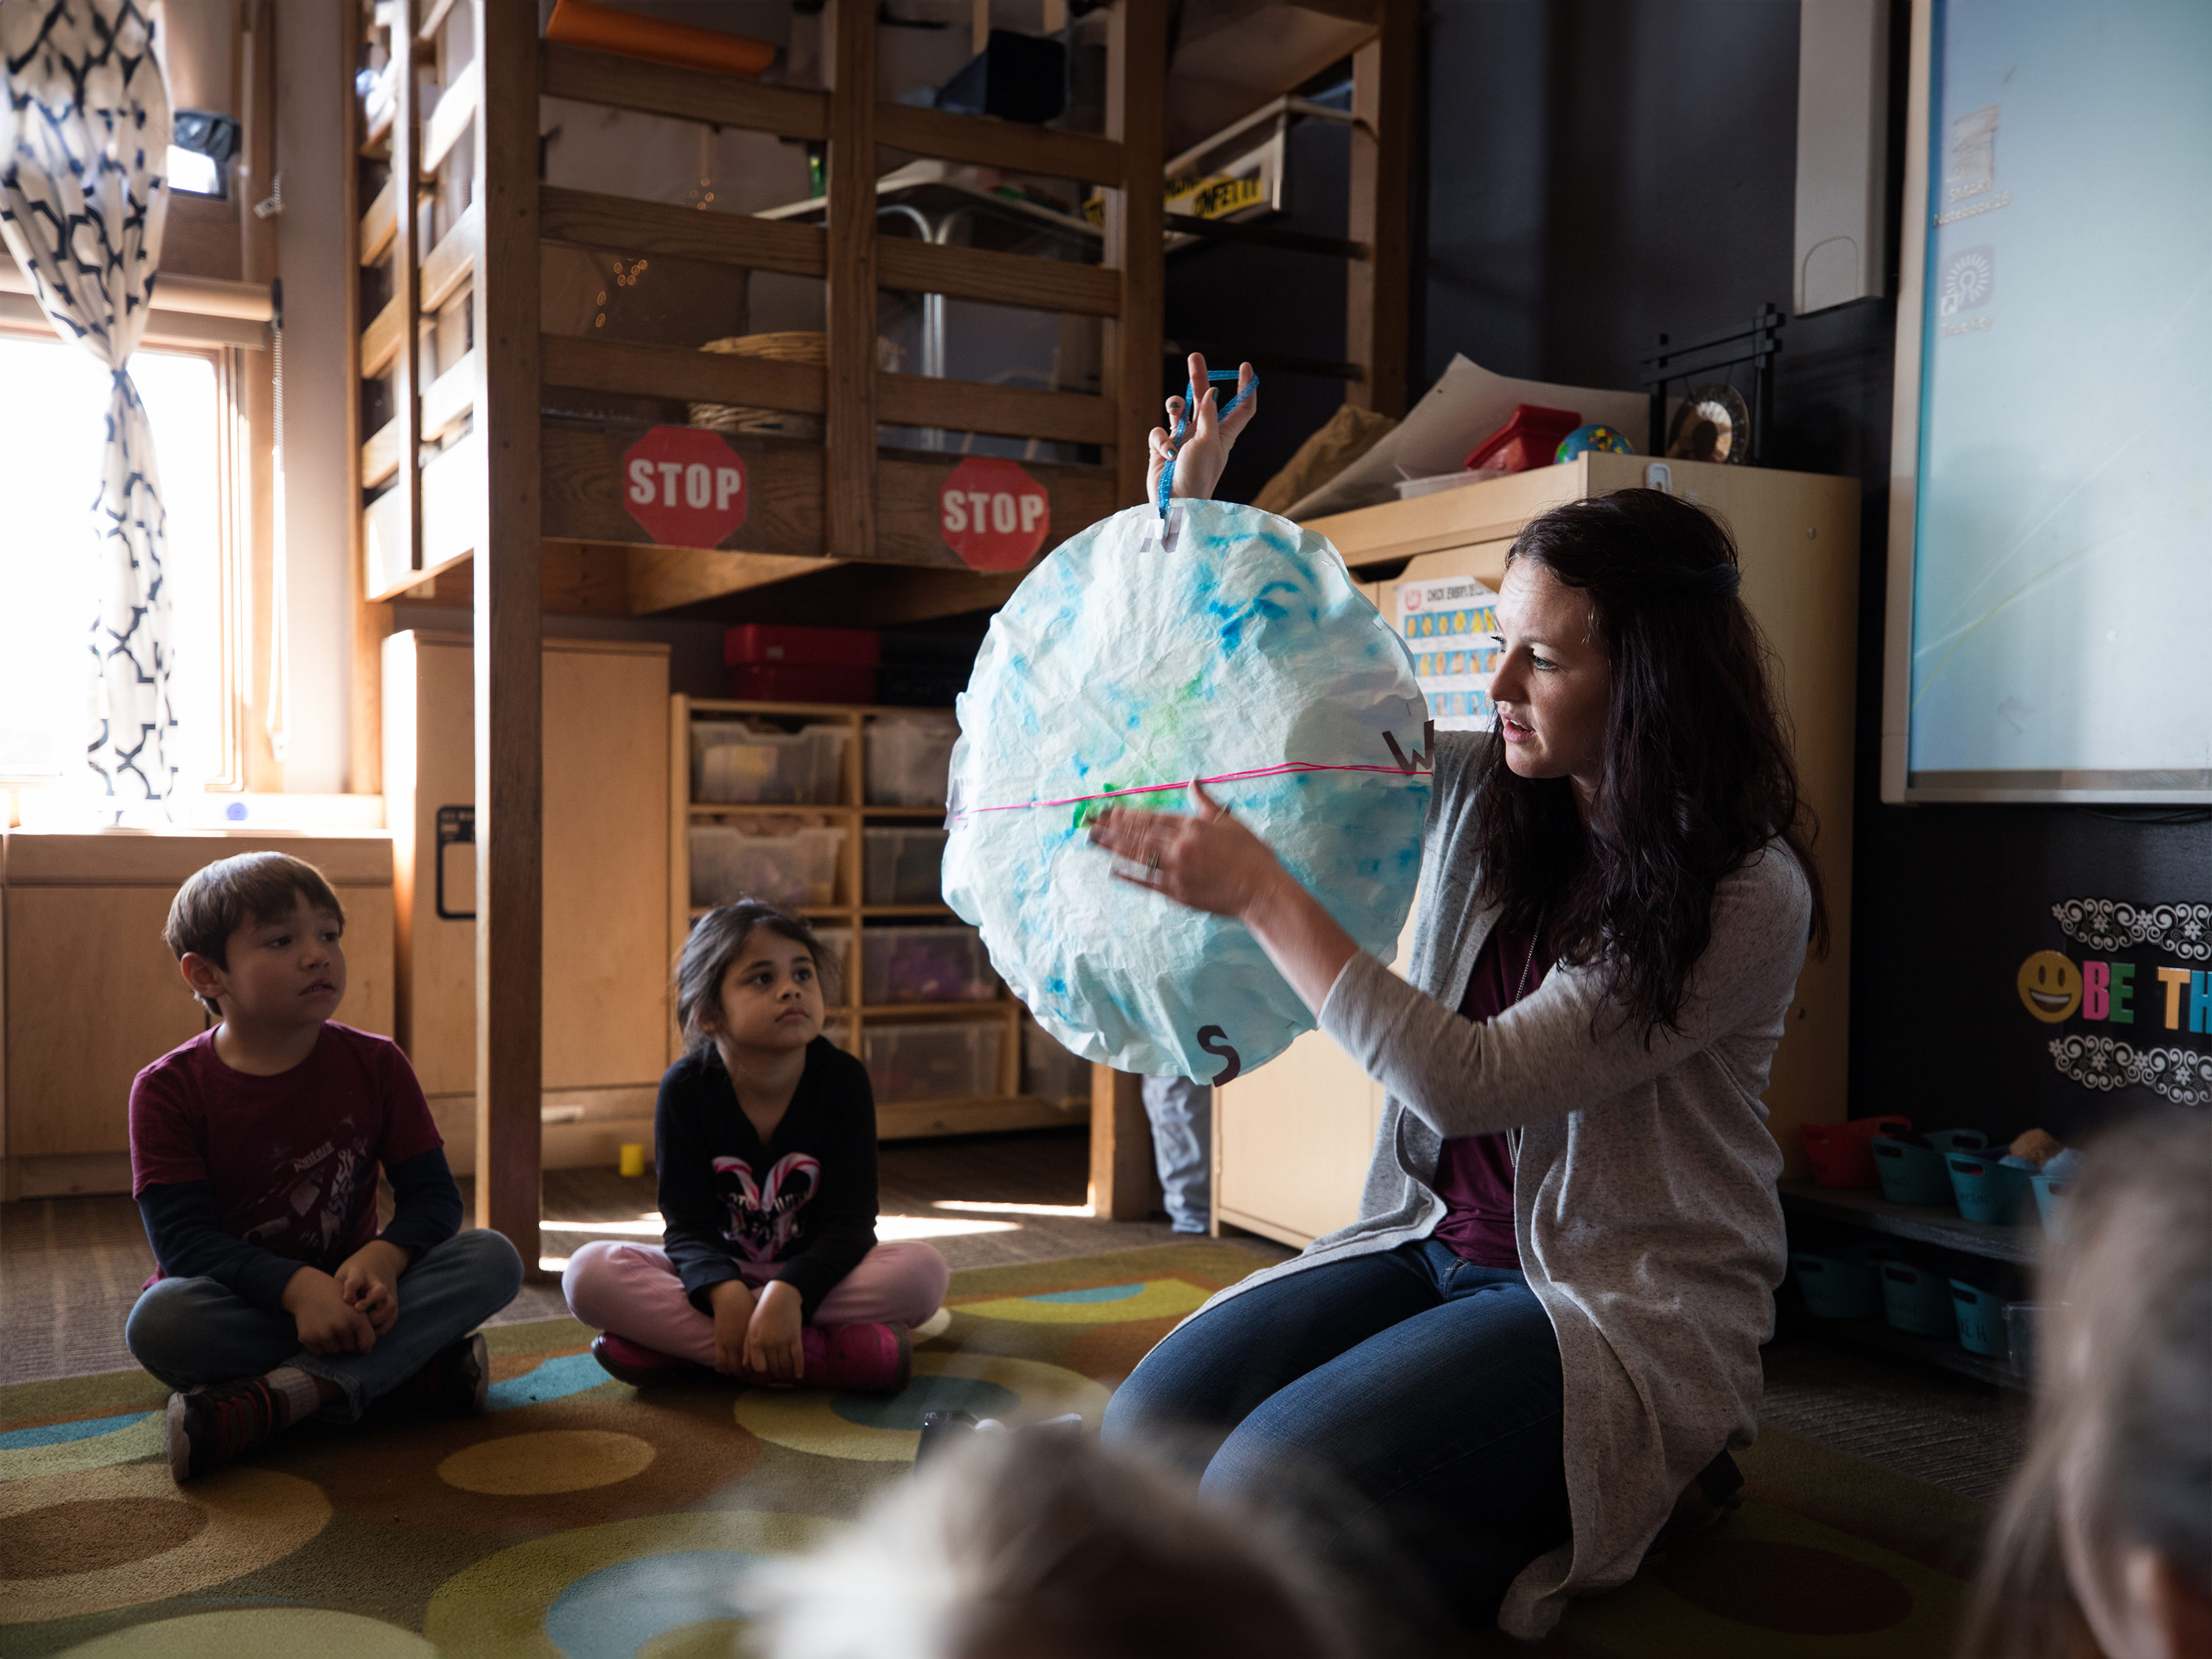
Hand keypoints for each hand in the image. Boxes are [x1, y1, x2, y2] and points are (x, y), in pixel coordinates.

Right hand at [282, 1266, 378, 1354]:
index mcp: (355, 1317)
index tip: (359, 1338)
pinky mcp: (307, 1338)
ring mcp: (322, 1333)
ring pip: (334, 1351)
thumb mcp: (355, 1305)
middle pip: (350, 1348)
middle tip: (340, 1327)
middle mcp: (340, 1326)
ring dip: (334, 1343)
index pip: (367, 1343)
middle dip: (348, 1341)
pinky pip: (319, 1352)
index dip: (365, 1342)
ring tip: (329, 1327)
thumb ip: (364, 1326)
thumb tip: (367, 1351)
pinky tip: (319, 1331)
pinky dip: (320, 1345)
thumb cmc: (337, 1298)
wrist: (309, 1290)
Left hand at [333, 1240, 408, 1335]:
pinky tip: (371, 1334)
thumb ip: (338, 1291)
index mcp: (360, 1273)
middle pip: (379, 1291)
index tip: (346, 1299)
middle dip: (369, 1304)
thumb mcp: (344, 1274)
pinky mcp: (393, 1300)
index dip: (351, 1290)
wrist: (380, 1259)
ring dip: (378, 1320)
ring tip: (364, 1330)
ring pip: (390, 1305)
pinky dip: (384, 1327)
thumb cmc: (355, 1271)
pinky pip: (393, 1316)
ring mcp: (388, 1291)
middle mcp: (377, 1282)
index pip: (356, 1279)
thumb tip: (326, 1315)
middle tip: (357, 1313)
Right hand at [708, 1278, 757, 1376]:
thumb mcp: (760, 1322)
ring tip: (739, 1373)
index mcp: (755, 1341)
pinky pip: (720, 1362)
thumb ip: (765, 1337)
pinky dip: (723, 1369)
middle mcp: (742, 1345)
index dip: (760, 1370)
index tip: (762, 1370)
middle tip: (751, 1374)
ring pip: (732, 1369)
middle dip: (748, 1375)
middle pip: (745, 1371)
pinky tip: (727, 1370)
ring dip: (736, 1374)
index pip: (759, 1364)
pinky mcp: (719, 1343)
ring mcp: (729, 1345)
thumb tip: (775, 1347)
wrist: (732, 1299)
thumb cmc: (750, 1307)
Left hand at [745, 1279, 805, 1383]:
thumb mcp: (751, 1328)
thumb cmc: (764, 1312)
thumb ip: (747, 1347)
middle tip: (779, 1374)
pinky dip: (799, 1368)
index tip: (767, 1367)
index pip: (759, 1367)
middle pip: (773, 1368)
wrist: (781, 1296)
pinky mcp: (795, 1337)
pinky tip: (799, 1375)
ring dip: (787, 1373)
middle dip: (777, 1373)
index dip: (763, 1369)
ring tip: (788, 1375)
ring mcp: (782, 1341)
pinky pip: (798, 1358)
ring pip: (785, 1365)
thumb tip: (745, 1365)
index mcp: (755, 1341)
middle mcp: (768, 1343)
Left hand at [1088, 781, 1287, 919]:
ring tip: (1093, 839)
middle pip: (1138, 834)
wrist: (1262, 891)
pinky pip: (1147, 882)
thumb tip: (1193, 780)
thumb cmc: (1252, 855)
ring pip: (1137, 855)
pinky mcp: (1177, 893)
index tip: (1109, 809)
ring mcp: (1176, 870)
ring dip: (1112, 847)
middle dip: (1111, 827)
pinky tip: (1114, 869)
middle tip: (1089, 821)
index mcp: (1192, 826)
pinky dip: (1129, 875)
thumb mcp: (1230, 822)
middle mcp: (1180, 846)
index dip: (1127, 813)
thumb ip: (1206, 802)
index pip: (1151, 817)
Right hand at [1144, 352, 1257, 506]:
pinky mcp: (1163, 448)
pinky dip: (1162, 439)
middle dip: (1199, 378)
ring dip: (1175, 405)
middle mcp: (1204, 434)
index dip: (1245, 388)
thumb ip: (1209, 415)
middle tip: (1195, 356)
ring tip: (1176, 409)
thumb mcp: (1208, 442)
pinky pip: (1160, 431)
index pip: (1241, 408)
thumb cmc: (1197, 476)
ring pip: (1179, 410)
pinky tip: (1166, 453)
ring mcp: (1183, 440)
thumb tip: (1212, 391)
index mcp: (1223, 434)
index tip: (1244, 366)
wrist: (1175, 503)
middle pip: (1205, 399)